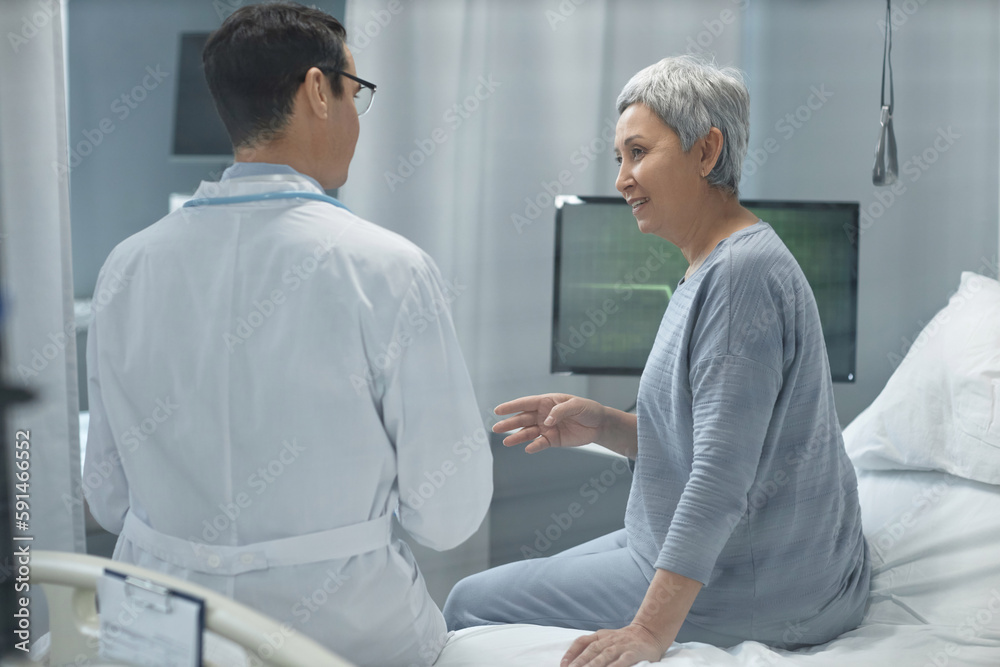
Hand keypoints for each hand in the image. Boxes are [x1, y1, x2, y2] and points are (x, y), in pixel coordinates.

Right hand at [492, 393, 606, 453]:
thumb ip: (560, 410)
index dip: (511, 406)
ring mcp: (546, 428)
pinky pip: (540, 443)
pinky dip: (534, 446)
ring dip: (517, 436)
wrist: (599, 425)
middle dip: (509, 423)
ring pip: (528, 432)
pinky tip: (528, 449)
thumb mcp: (577, 405)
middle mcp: (543, 414)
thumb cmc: (588, 409)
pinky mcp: (552, 440)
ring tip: (506, 442)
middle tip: (496, 428)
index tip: (498, 410)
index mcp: (546, 402)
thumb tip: (546, 421)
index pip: (525, 403)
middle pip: (522, 419)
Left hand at [561, 625, 667, 666]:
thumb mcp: (607, 639)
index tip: (563, 664)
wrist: (649, 633)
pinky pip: (623, 660)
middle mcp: (609, 640)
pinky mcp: (633, 652)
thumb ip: (593, 646)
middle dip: (580, 662)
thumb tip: (574, 661)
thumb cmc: (624, 640)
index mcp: (601, 636)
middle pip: (592, 650)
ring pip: (605, 655)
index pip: (582, 642)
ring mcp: (621, 646)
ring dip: (594, 665)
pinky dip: (615, 666)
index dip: (571, 652)